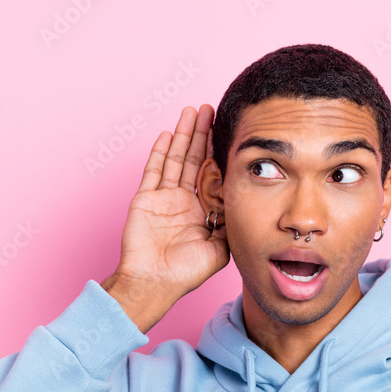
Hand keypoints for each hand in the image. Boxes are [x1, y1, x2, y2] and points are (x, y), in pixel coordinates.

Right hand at [107, 104, 229, 306]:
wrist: (154, 282)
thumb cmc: (185, 273)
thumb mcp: (220, 249)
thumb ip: (230, 225)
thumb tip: (245, 205)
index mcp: (202, 212)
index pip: (212, 174)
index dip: (219, 153)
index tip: (228, 131)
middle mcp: (183, 202)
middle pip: (195, 160)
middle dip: (202, 134)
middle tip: (211, 109)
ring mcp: (163, 198)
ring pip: (176, 158)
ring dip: (184, 135)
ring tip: (192, 112)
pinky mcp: (145, 198)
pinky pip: (154, 170)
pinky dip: (161, 151)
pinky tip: (169, 133)